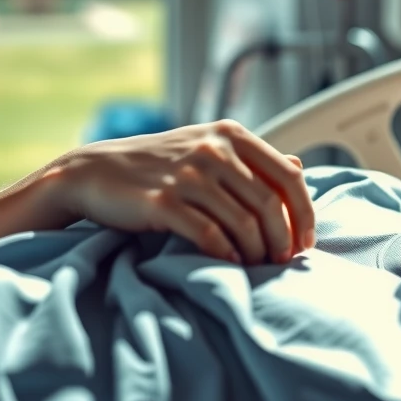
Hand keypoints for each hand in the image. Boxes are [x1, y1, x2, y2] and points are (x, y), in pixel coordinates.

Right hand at [54, 120, 315, 264]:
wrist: (95, 171)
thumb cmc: (159, 165)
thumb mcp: (208, 148)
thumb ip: (253, 158)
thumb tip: (298, 165)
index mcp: (231, 134)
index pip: (288, 175)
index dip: (304, 213)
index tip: (305, 241)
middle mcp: (214, 150)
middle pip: (270, 204)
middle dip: (282, 239)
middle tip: (282, 261)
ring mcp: (189, 174)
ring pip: (244, 222)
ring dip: (256, 252)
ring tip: (257, 266)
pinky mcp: (164, 201)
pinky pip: (210, 234)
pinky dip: (226, 253)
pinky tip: (230, 262)